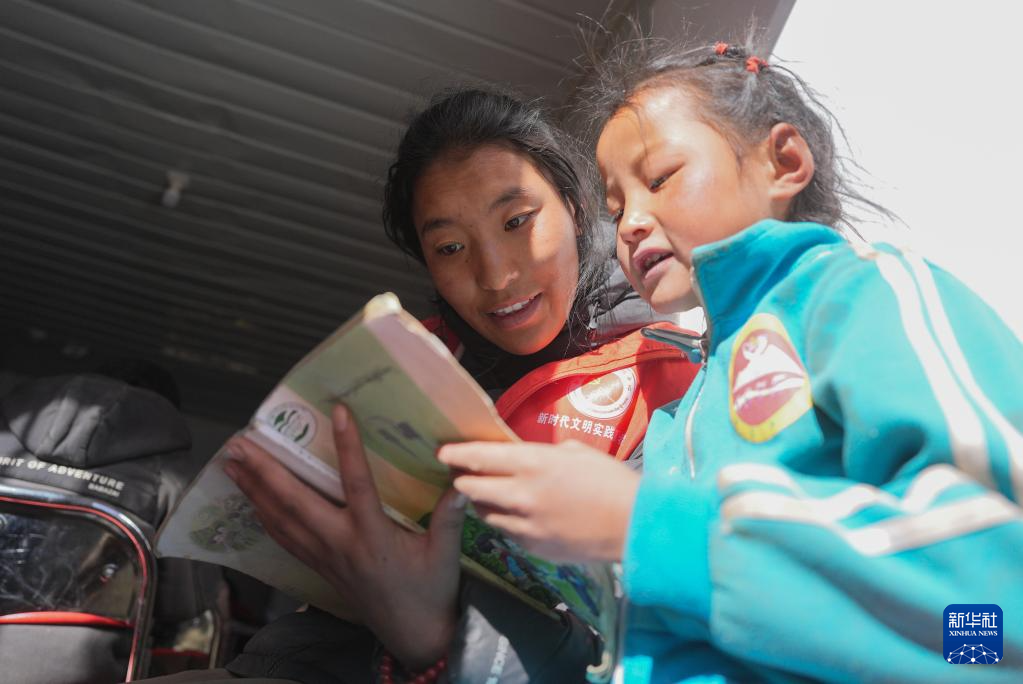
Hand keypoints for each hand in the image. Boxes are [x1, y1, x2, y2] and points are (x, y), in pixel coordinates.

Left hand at [223, 404, 465, 669]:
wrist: (413, 635)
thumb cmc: (430, 592)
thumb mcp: (445, 556)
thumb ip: (449, 518)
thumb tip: (462, 480)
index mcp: (372, 536)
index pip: (357, 484)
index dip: (348, 447)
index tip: (339, 412)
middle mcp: (340, 544)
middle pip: (295, 502)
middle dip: (264, 471)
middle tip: (239, 443)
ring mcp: (325, 557)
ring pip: (281, 520)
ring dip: (253, 490)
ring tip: (231, 464)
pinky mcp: (320, 568)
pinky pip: (284, 539)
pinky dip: (264, 517)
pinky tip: (251, 502)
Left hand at [437, 440, 639, 563]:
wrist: (635, 526)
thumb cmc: (611, 481)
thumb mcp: (576, 452)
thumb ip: (541, 453)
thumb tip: (520, 453)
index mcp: (533, 463)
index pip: (479, 457)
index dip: (456, 454)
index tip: (443, 452)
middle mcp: (521, 494)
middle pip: (470, 487)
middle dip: (461, 479)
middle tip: (460, 473)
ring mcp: (524, 525)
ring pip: (484, 512)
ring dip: (482, 502)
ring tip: (489, 494)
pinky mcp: (532, 548)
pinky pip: (506, 532)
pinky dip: (506, 522)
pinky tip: (518, 515)